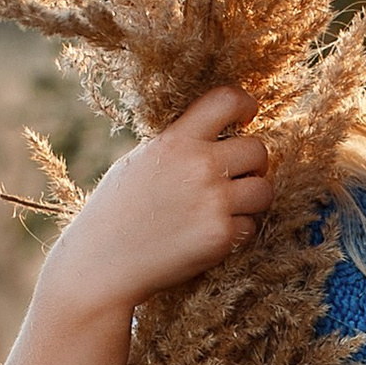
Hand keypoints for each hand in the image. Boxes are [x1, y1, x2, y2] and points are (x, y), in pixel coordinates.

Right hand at [45, 84, 273, 318]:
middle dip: (253, 164)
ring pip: (263, 190)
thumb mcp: (138, 161)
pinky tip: (209, 235)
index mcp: (175, 141)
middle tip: (238, 176)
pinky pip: (250, 226)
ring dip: (252, 199)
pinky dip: (237, 232)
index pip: (227, 100)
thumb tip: (218, 133)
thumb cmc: (115, 213)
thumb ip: (177, 145)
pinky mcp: (221, 237)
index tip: (248, 116)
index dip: (245, 104)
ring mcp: (213, 202)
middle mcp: (199, 166)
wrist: (101, 264)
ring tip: (226, 207)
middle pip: (258, 150)